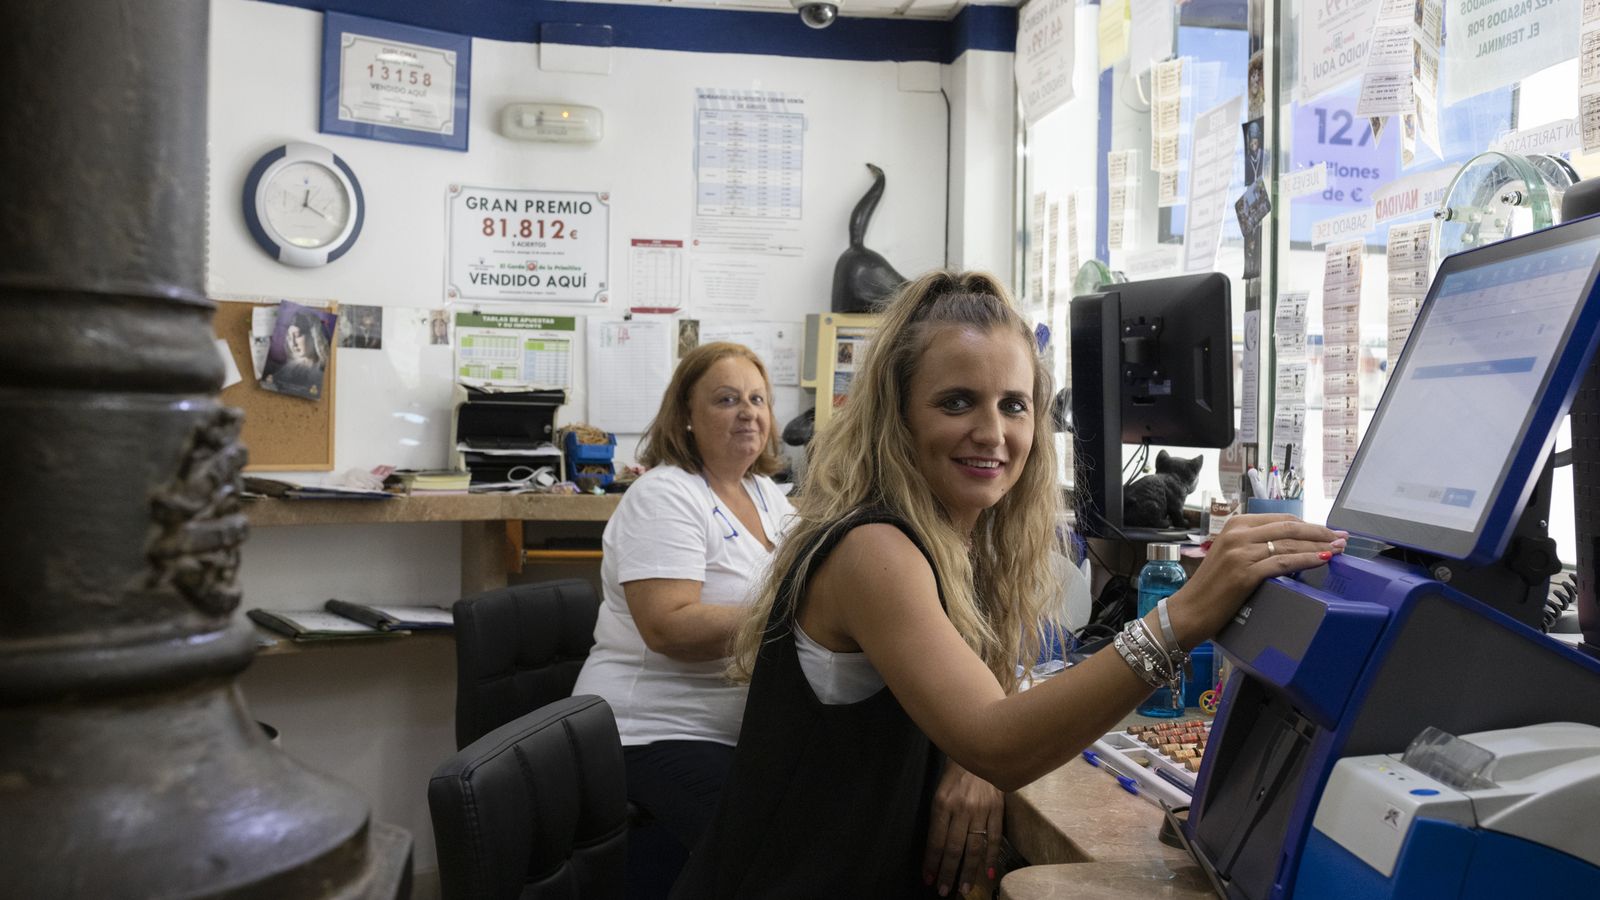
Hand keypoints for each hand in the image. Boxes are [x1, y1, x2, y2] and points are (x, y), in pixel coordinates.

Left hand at [922, 759, 1001, 896]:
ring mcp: (981, 810)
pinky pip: (994, 838)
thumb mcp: (940, 793)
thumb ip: (939, 819)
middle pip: (953, 849)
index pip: (935, 841)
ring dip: (968, 871)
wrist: (979, 752)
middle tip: (943, 891)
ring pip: (974, 847)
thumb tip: (937, 850)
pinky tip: (989, 873)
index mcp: (942, 804)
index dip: (931, 863)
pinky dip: (991, 857)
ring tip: (963, 888)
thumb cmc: (955, 774)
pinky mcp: (997, 809)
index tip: (928, 879)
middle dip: (947, 873)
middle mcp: (961, 809)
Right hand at [1173, 514, 1345, 645]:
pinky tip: (1322, 560)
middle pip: (1289, 527)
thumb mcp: (1230, 556)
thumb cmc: (1211, 588)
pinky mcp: (1245, 572)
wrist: (1189, 611)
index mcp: (1234, 525)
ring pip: (1289, 543)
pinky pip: (1284, 562)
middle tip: (1342, 538)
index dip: (1309, 524)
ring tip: (1339, 549)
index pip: (1281, 519)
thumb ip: (1254, 546)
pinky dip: (1306, 560)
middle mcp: (1237, 533)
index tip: (1328, 531)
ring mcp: (1241, 552)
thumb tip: (1290, 546)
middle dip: (1321, 532)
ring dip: (1319, 545)